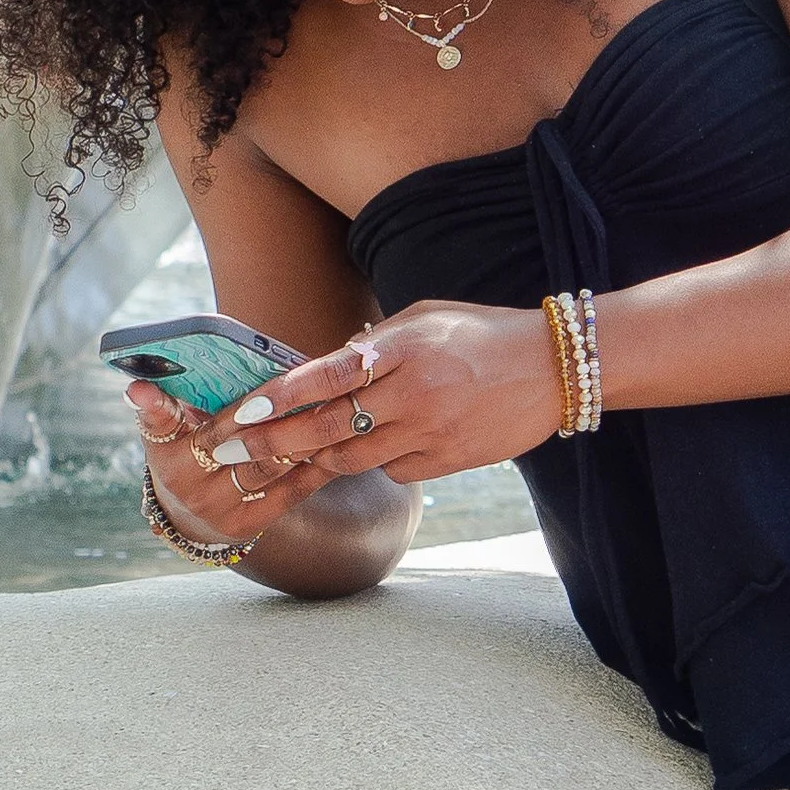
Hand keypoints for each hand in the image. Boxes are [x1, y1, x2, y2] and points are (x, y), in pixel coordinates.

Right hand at [124, 381, 329, 546]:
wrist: (192, 518)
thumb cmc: (192, 451)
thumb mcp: (178, 427)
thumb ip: (184, 397)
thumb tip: (194, 355)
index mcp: (164, 448)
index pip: (157, 422)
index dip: (152, 405)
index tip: (141, 387)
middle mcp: (185, 480)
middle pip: (227, 439)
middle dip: (262, 412)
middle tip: (297, 384)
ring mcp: (216, 505)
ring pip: (264, 465)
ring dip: (300, 437)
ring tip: (329, 409)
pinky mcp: (247, 523)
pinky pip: (290, 490)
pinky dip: (315, 465)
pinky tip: (338, 443)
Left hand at [204, 299, 564, 485]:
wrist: (554, 369)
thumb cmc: (484, 333)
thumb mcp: (426, 318)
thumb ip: (375, 342)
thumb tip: (330, 365)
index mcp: (403, 350)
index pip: (326, 376)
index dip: (280, 397)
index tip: (244, 412)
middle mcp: (413, 394)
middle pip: (327, 427)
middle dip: (274, 442)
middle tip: (236, 451)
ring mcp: (432, 432)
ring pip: (354, 458)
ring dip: (318, 457)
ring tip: (291, 454)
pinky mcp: (449, 461)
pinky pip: (395, 470)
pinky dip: (378, 461)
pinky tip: (380, 445)